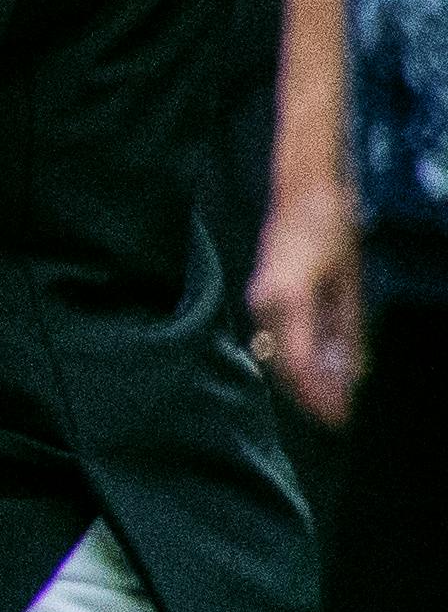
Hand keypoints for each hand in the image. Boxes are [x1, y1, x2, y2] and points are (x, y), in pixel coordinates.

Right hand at [257, 173, 364, 425]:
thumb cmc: (332, 230)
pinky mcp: (262, 298)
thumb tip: (352, 375)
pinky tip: (322, 368)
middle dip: (311, 395)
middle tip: (339, 417)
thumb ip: (347, 332)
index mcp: (286, 301)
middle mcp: (264, 305)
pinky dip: (299, 360)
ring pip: (279, 357)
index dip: (318, 396)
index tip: (339, 418)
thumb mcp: (351, 284)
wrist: (303, 192)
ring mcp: (259, 301)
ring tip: (335, 398)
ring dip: (306, 380)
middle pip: (284, 367)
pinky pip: (278, 340)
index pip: (297, 365)